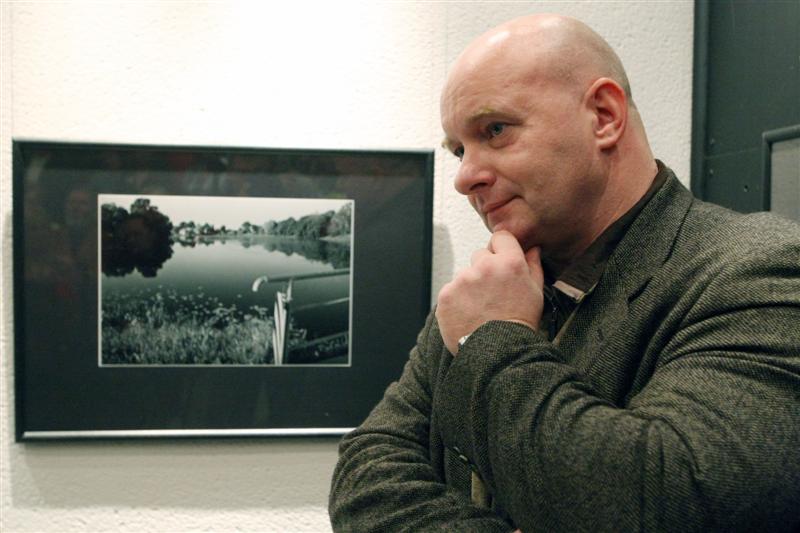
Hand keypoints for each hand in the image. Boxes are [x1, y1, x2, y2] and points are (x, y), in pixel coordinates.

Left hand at [435, 230, 544, 354]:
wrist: (499, 353)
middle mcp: (484, 267)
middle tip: (492, 293)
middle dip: (485, 269)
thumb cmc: (519, 323)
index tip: (501, 261)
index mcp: (509, 262)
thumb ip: (532, 265)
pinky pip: (451, 291)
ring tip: (481, 309)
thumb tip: (532, 248)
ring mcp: (462, 280)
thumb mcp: (535, 292)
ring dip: (470, 286)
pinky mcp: (446, 295)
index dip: (502, 249)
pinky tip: (469, 315)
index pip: (500, 237)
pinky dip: (457, 301)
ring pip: (465, 275)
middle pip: (480, 256)